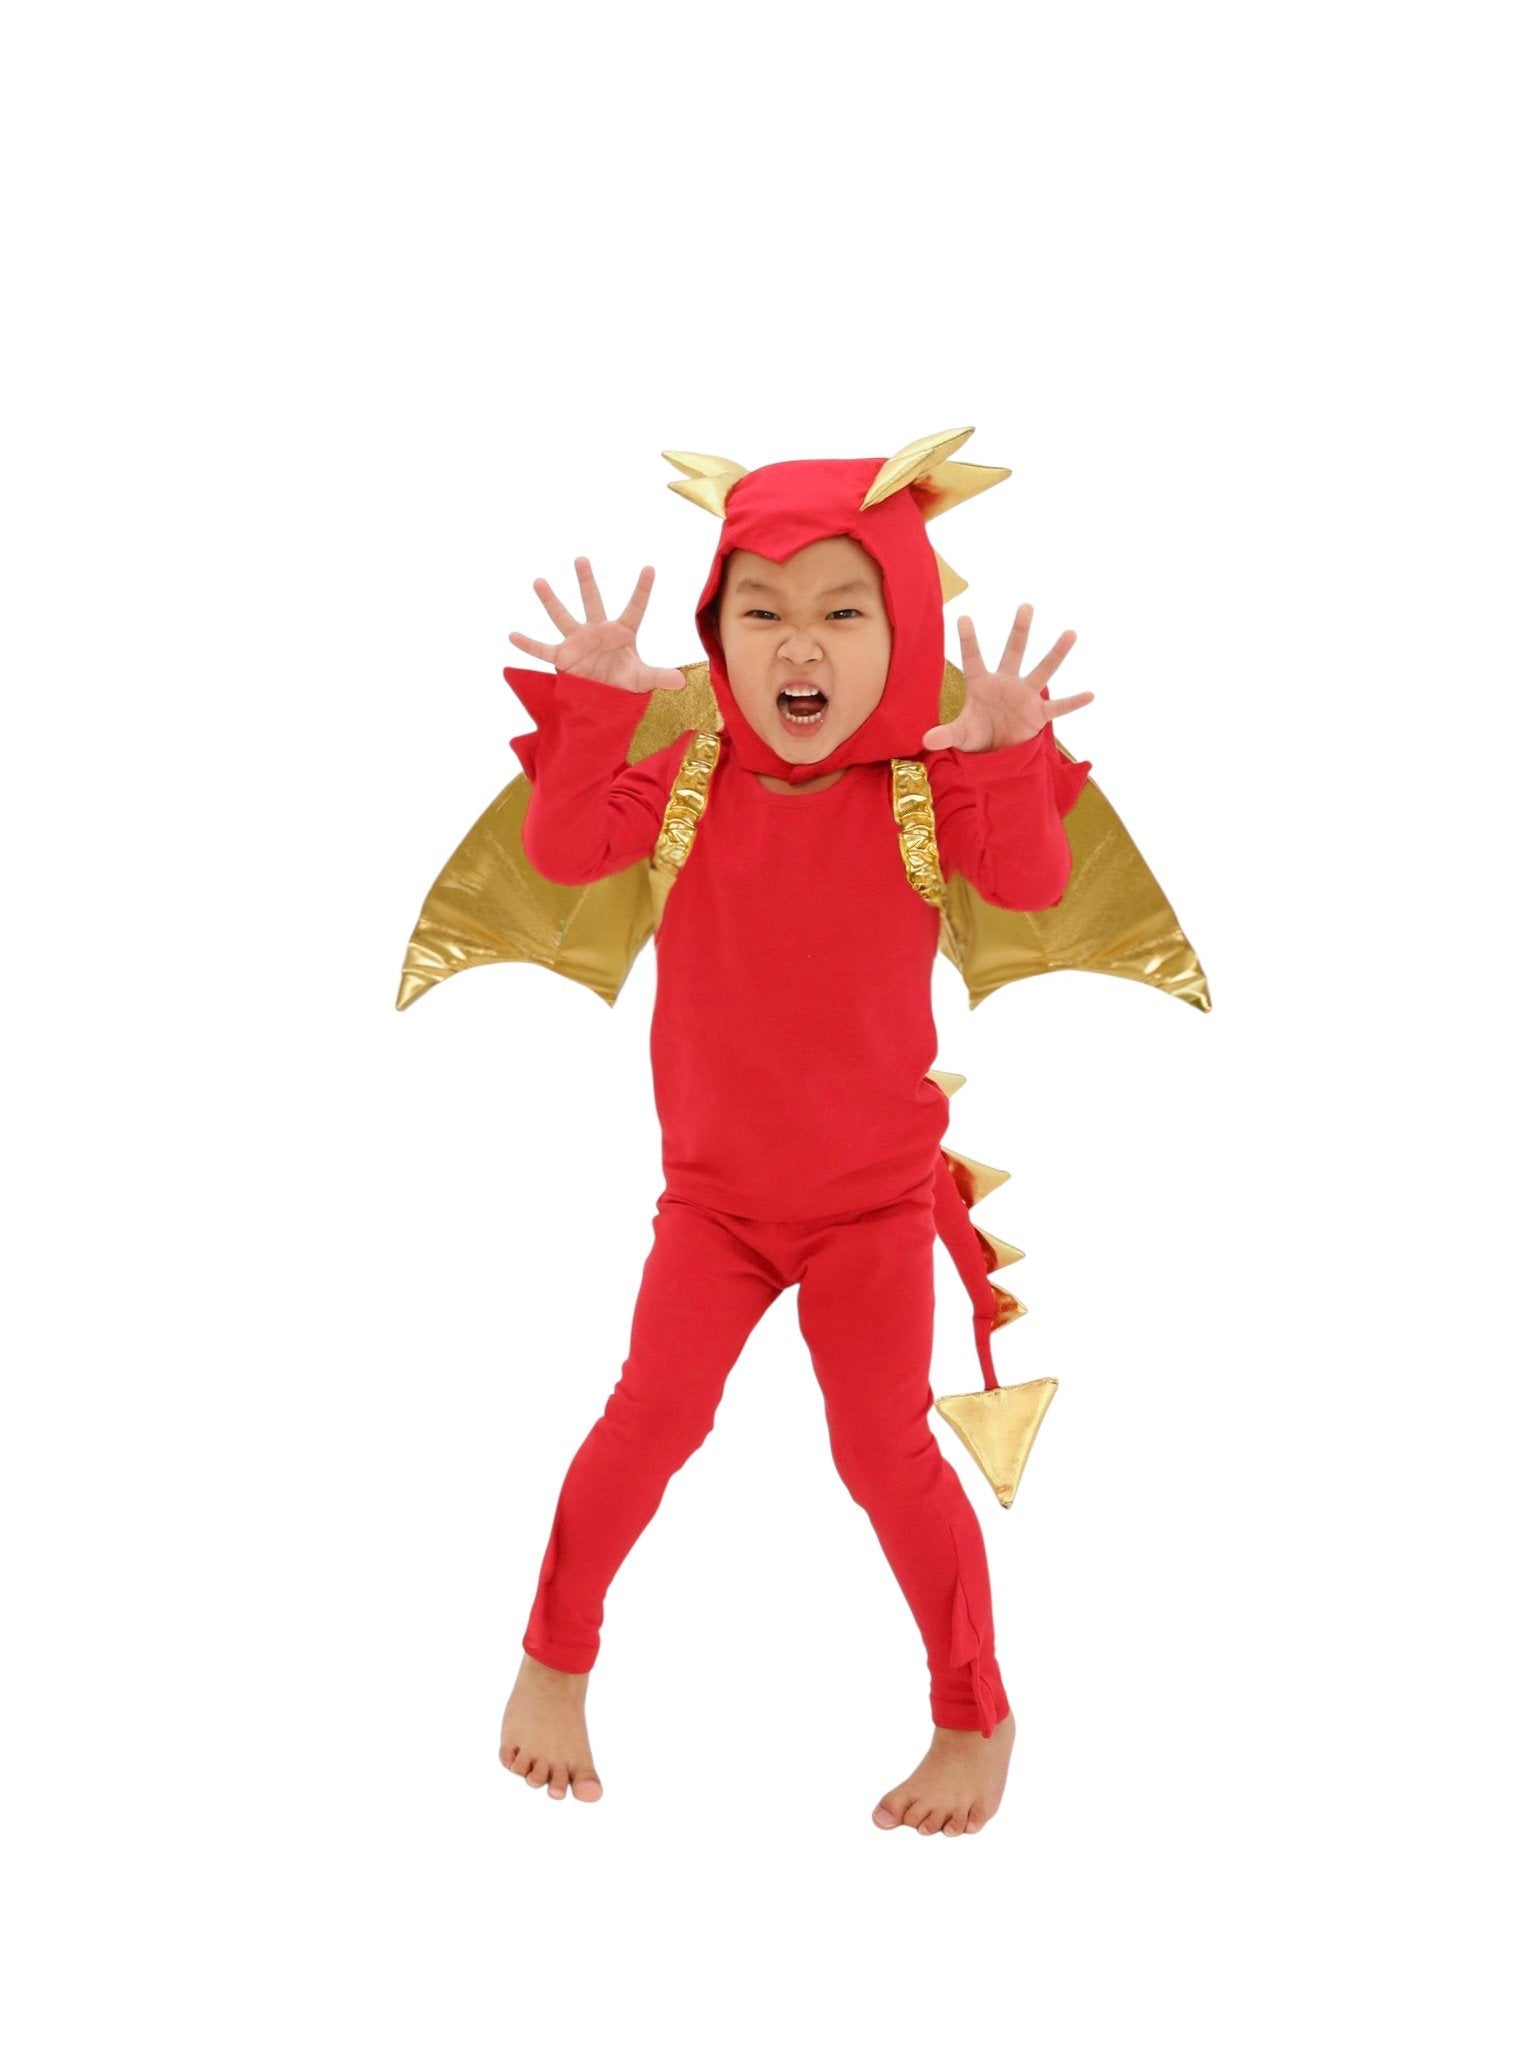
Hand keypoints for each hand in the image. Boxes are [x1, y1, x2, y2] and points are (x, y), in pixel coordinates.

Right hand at [508, 558, 686, 694]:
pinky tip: (512, 636)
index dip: (643, 590)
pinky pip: (542, 650)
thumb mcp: (643, 680)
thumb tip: (682, 681)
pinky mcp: (563, 657)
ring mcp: (578, 641)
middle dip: (587, 582)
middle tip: (582, 559)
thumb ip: (660, 676)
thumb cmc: (624, 684)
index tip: (650, 569)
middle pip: (593, 602)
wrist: (604, 700)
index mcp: (622, 632)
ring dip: (551, 601)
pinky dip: (528, 644)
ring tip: (539, 582)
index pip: (635, 608)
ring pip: (563, 617)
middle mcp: (598, 631)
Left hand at [922, 603, 1093, 751]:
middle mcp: (1006, 683)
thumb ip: (945, 734)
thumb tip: (926, 739)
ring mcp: (1025, 697)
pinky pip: (1059, 707)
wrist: (996, 752)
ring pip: (1042, 670)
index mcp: (982, 684)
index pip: (972, 658)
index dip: (968, 640)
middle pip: (1013, 652)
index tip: (963, 617)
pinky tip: (1090, 694)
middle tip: (1026, 606)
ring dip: (1056, 653)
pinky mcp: (1038, 715)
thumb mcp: (960, 734)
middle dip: (1020, 630)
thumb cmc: (976, 735)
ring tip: (1070, 633)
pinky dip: (1074, 703)